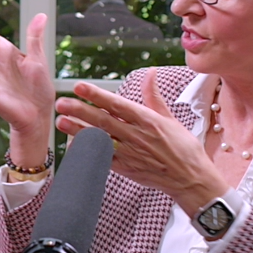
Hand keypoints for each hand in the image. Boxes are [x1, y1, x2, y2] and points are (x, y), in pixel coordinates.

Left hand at [53, 68, 228, 214]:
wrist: (191, 179)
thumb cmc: (183, 148)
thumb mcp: (170, 119)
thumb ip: (154, 96)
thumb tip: (150, 72)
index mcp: (148, 120)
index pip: (118, 104)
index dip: (97, 95)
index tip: (80, 87)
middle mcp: (137, 136)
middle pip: (104, 121)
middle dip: (81, 111)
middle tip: (62, 102)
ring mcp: (131, 154)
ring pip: (100, 140)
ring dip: (79, 131)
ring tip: (61, 121)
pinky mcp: (127, 169)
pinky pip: (103, 159)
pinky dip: (89, 152)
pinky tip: (74, 145)